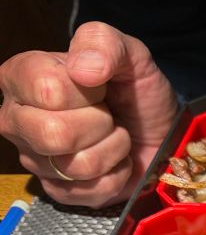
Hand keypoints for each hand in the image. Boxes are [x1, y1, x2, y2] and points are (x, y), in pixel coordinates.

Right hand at [0, 21, 177, 207]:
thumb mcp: (129, 55)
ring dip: (112, 150)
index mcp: (20, 77)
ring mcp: (34, 159)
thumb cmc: (136, 92)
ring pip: (75, 166)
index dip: (87, 92)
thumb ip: (104, 43)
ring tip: (114, 136)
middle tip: (108, 116)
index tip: (99, 88)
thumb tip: (83, 70)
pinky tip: (114, 161)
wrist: (160, 131)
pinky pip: (90, 191)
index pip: (48, 90)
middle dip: (99, 124)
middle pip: (52, 133)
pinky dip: (116, 176)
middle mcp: (16, 119)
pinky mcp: (58, 191)